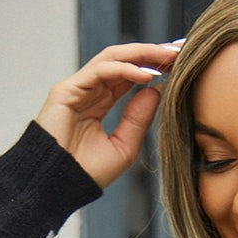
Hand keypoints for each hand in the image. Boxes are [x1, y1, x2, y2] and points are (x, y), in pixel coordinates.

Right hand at [35, 42, 181, 188]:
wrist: (57, 187)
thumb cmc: (87, 173)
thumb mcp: (124, 147)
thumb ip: (138, 119)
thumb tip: (156, 90)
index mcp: (101, 102)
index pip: (130, 75)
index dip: (154, 65)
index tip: (180, 62)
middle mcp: (89, 90)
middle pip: (124, 61)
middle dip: (152, 53)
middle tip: (179, 50)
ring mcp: (77, 88)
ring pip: (112, 59)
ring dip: (142, 54)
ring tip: (167, 56)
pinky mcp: (66, 90)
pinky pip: (100, 71)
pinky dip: (125, 69)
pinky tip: (147, 75)